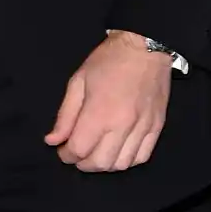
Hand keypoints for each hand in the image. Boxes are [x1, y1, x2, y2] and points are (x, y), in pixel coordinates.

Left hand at [45, 30, 171, 171]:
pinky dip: (127, 160)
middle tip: (77, 153)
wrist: (146, 46)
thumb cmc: (108, 61)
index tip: (62, 149)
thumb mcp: (78, 82)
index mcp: (99, 113)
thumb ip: (65, 115)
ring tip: (96, 153)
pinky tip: (117, 152)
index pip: (79, 150)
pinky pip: (142, 157)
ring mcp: (143, 128)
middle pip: (100, 163)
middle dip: (83, 163)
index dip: (66, 154)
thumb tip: (52, 140)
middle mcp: (122, 125)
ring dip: (104, 165)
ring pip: (121, 164)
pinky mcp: (157, 127)